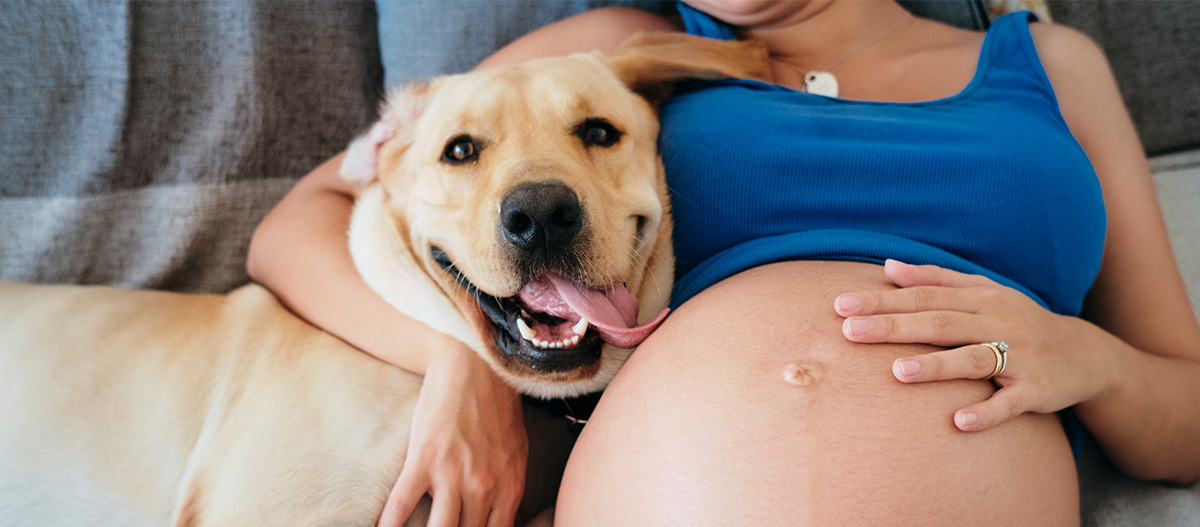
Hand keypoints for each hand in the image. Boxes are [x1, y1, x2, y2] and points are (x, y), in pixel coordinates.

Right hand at [378, 344, 527, 526]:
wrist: (474, 368)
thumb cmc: (496, 410)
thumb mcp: (515, 455)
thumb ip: (508, 491)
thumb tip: (504, 522)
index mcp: (509, 488)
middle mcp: (483, 486)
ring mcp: (453, 474)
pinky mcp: (423, 459)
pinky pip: (401, 506)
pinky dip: (389, 525)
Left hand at [833, 260, 1115, 431]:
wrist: (1085, 354)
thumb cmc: (1017, 320)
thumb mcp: (983, 292)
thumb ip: (936, 278)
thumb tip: (888, 266)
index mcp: (980, 298)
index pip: (924, 296)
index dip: (882, 300)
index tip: (841, 305)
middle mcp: (998, 323)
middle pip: (940, 323)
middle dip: (894, 327)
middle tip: (850, 332)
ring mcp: (1019, 357)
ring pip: (973, 360)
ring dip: (936, 367)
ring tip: (898, 372)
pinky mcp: (1037, 390)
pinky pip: (1010, 403)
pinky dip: (987, 412)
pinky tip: (958, 422)